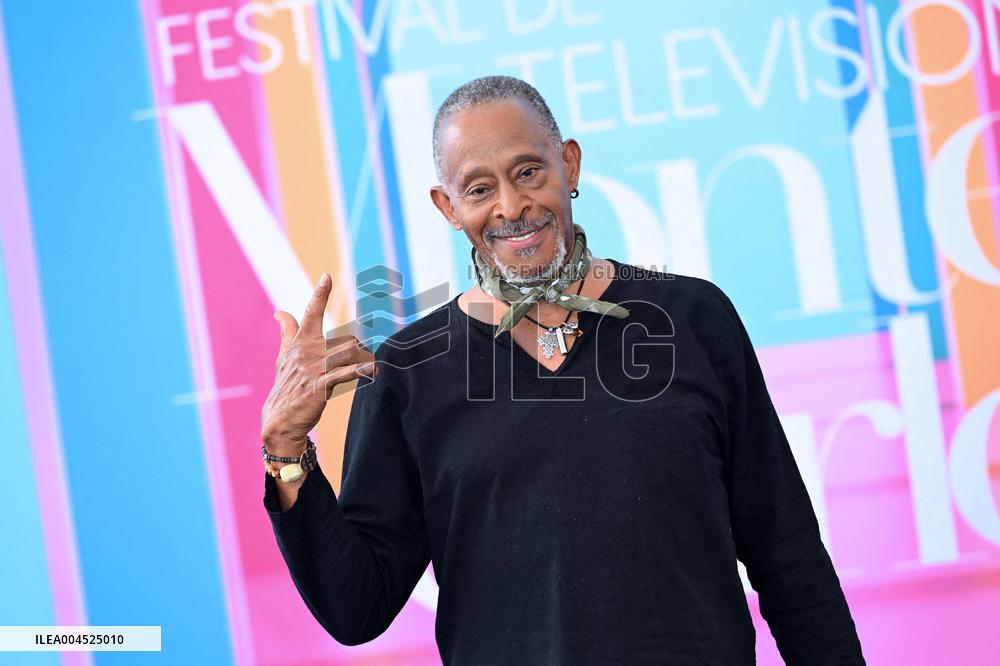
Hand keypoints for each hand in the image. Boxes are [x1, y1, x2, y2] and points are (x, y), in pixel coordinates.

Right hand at [260, 273, 376, 451]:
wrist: (280, 420)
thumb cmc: (287, 385)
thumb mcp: (284, 356)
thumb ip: (287, 332)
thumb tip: (279, 311)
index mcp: (300, 343)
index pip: (310, 313)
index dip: (319, 295)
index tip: (327, 276)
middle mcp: (306, 352)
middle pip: (344, 338)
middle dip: (360, 349)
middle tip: (366, 359)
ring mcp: (313, 369)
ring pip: (347, 351)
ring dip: (363, 359)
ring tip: (370, 368)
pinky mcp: (320, 386)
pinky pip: (343, 374)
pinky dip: (359, 370)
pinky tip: (372, 369)